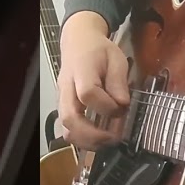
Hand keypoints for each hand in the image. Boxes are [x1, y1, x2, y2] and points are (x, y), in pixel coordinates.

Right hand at [57, 11, 129, 150]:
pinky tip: (98, 139)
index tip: (122, 108)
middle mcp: (66, 87)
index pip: (88, 93)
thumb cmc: (98, 51)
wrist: (79, 42)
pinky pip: (67, 129)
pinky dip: (82, 139)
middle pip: (70, 117)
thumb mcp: (116, 59)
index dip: (107, 106)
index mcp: (81, 71)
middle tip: (114, 138)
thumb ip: (119, 82)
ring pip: (66, 128)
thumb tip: (122, 105)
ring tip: (107, 142)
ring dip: (86, 141)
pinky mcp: (63, 107)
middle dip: (93, 134)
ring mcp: (62, 99)